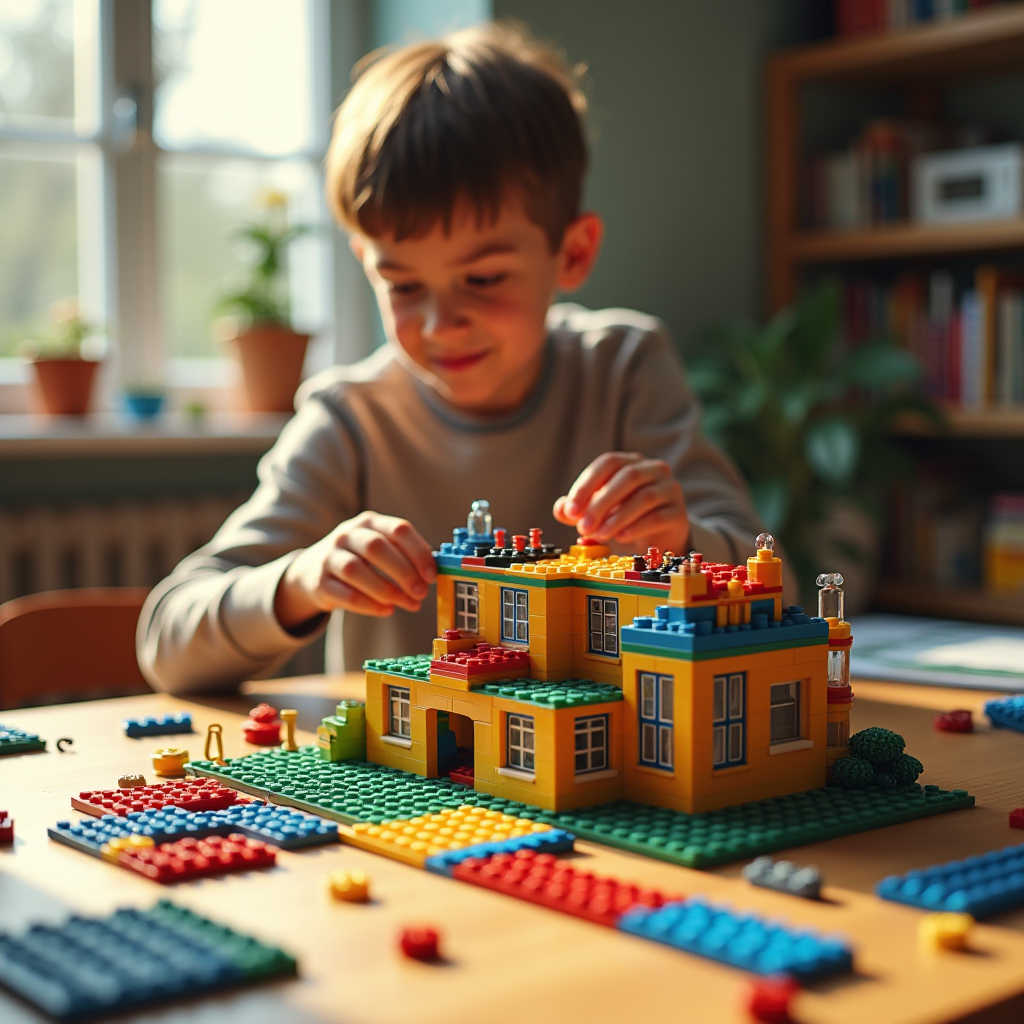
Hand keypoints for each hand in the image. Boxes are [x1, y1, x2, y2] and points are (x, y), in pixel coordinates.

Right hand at [274, 511, 436, 627]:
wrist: (312, 570)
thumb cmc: (358, 558)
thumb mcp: (378, 546)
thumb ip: (403, 554)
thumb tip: (433, 573)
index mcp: (369, 522)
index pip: (398, 529)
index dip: (418, 552)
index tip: (431, 575)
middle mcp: (347, 534)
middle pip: (376, 547)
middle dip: (404, 572)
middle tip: (421, 593)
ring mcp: (329, 556)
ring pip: (357, 570)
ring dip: (387, 590)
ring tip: (407, 604)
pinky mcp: (319, 581)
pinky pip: (345, 594)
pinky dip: (370, 605)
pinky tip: (387, 610)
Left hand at [553, 452, 689, 552]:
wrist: (658, 537)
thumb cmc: (623, 517)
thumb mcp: (597, 512)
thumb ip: (577, 510)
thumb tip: (561, 510)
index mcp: (630, 462)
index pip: (608, 463)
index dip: (587, 485)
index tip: (571, 510)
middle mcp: (653, 470)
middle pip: (627, 477)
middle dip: (601, 503)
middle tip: (584, 526)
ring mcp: (669, 490)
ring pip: (643, 497)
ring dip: (617, 517)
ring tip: (599, 535)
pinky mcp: (678, 513)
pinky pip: (657, 517)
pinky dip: (636, 527)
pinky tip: (620, 538)